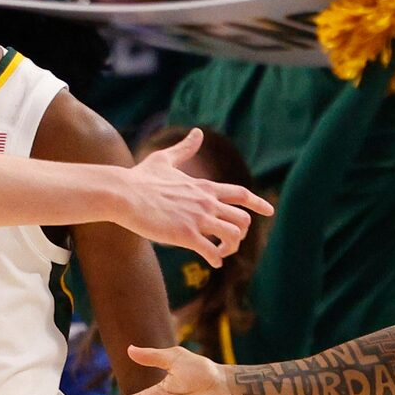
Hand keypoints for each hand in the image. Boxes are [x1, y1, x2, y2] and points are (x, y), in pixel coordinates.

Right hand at [109, 131, 271, 259]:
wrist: (124, 194)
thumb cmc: (141, 178)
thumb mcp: (165, 159)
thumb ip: (184, 148)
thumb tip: (197, 132)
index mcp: (204, 187)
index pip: (241, 195)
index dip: (258, 204)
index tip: (270, 212)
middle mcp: (206, 202)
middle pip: (242, 219)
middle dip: (241, 233)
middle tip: (228, 241)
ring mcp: (197, 219)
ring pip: (232, 236)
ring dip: (230, 248)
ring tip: (218, 253)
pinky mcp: (185, 234)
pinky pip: (211, 251)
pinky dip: (215, 259)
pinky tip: (211, 262)